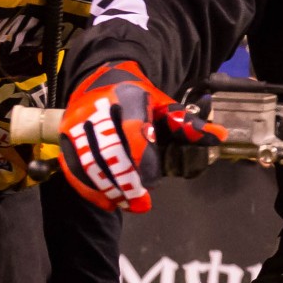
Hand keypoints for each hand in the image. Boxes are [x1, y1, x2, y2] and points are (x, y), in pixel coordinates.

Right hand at [56, 61, 222, 212]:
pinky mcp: (65, 135)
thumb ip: (187, 125)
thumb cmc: (140, 98)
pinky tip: (104, 202)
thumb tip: (218, 137)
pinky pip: (72, 165)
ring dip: (106, 187)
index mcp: (129, 96)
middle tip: (140, 202)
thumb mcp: (165, 105)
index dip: (141, 159)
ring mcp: (78, 121)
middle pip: (109, 150)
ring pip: (88, 160)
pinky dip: (87, 187)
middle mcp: (98, 107)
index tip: (151, 183)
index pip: (134, 130)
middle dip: (124, 180)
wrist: (103, 78)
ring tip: (124, 204)